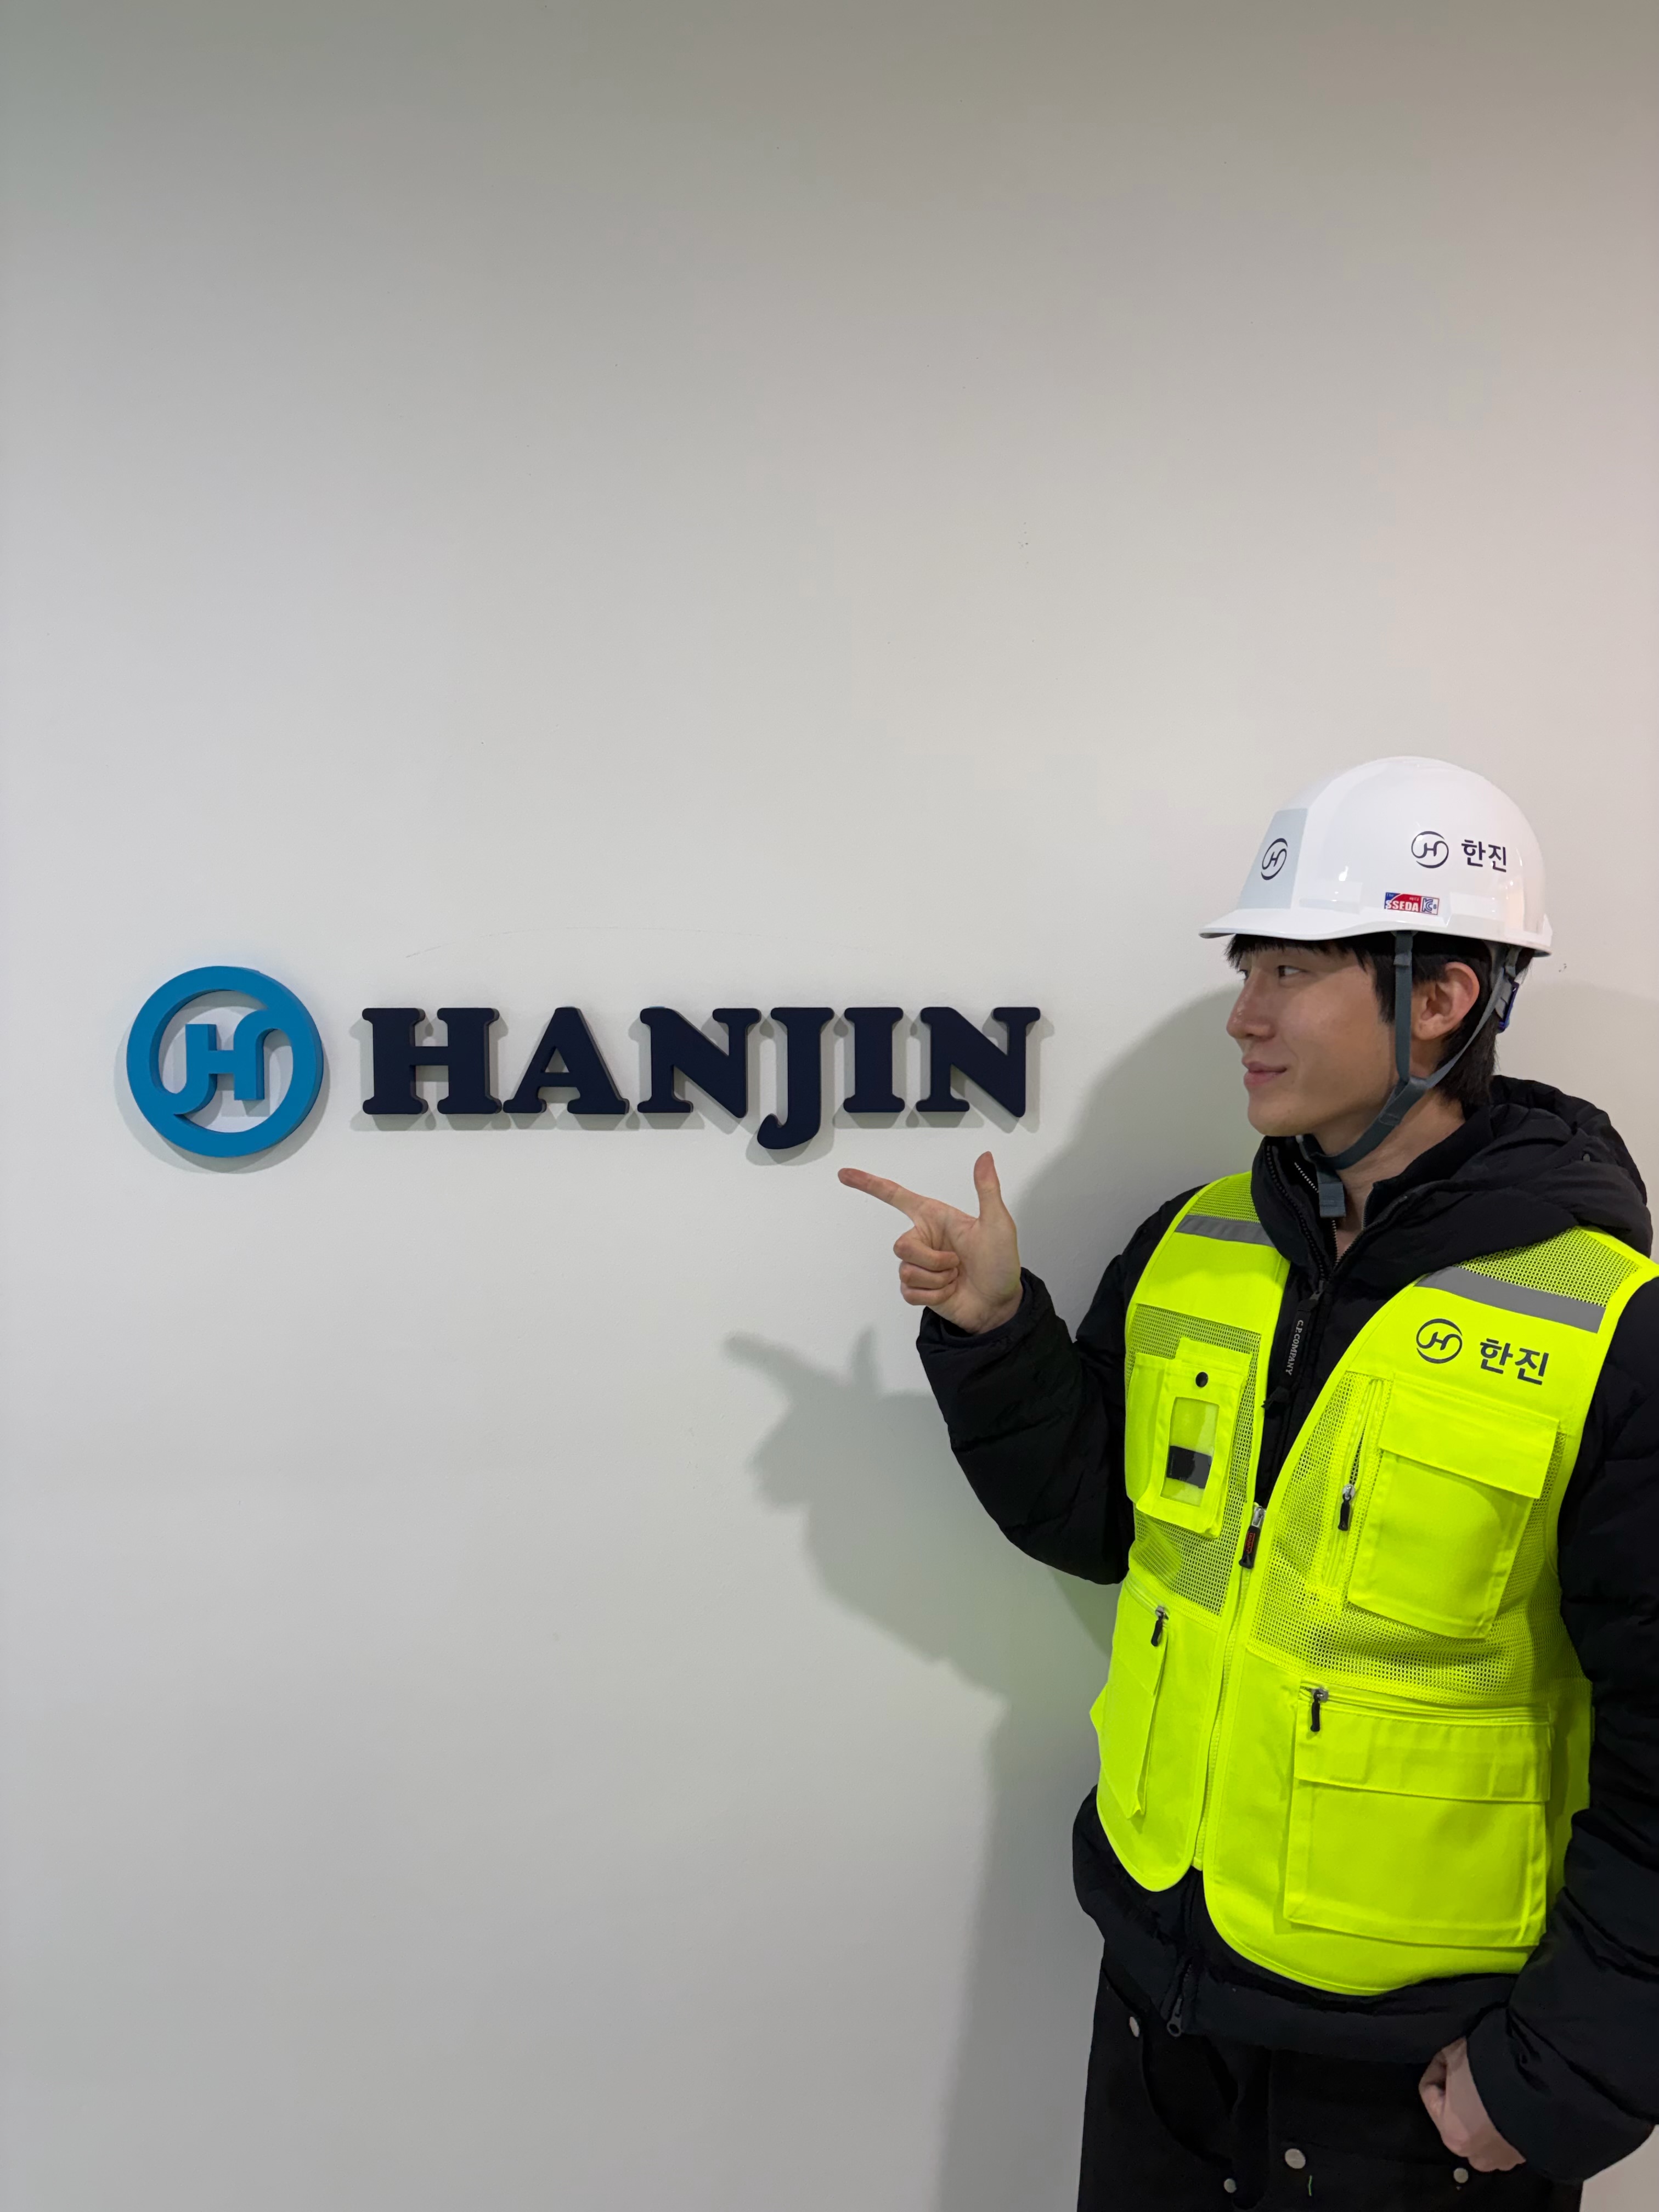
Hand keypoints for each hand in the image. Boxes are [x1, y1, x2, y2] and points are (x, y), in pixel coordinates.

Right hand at [838, 1151, 1022, 1334]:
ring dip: (936, 1280)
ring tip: (955, 1278)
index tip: (845, 1174)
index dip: (870, 1184)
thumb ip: (987, 1189)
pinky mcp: (918, 1290)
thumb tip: (985, 1156)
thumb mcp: (998, 1224)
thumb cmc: (1001, 1262)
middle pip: (901, 1245)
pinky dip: (932, 1296)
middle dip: (931, 1259)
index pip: (897, 1196)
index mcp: (935, 1218)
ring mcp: (919, 1266)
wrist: (1001, 1304)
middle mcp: (923, 1239)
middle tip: (957, 1263)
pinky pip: (909, 1292)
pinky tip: (949, 1293)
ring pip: (906, 1271)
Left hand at [1419, 2039, 1523, 2172]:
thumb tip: (1448, 2062)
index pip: (1429, 2091)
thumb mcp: (1455, 2053)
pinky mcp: (1523, 2157)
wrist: (1540, 2086)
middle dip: (1460, 2091)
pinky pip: (1502, 2135)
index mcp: (1451, 2133)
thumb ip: (1444, 2060)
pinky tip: (1508, 2101)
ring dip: (1481, 2109)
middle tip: (1471, 2069)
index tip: (1450, 2055)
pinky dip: (1502, 2121)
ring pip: (1479, 2127)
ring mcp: (1501, 2158)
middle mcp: (1474, 2154)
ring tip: (1492, 2085)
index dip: (1438, 2067)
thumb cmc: (1491, 2072)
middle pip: (1455, 2112)